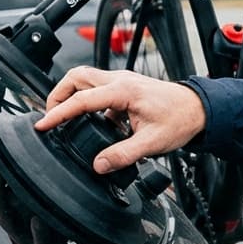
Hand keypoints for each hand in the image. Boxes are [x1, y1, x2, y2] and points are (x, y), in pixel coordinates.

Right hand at [34, 66, 205, 173]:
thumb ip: (123, 155)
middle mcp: (120, 80)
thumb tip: (99, 165)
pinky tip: (91, 123)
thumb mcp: (152, 143)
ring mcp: (122, 81)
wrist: (199, 109)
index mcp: (123, 91)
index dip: (58, 113)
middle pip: (76, 78)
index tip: (42, 125)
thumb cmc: (181, 119)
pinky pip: (98, 89)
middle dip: (57, 95)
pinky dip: (87, 101)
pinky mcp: (126, 87)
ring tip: (63, 118)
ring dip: (71, 95)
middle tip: (49, 117)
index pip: (81, 100)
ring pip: (86, 79)